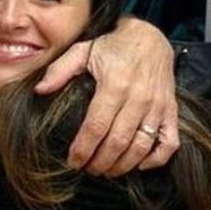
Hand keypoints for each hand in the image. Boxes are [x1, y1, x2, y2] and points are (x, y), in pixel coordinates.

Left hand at [36, 17, 179, 175]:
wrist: (150, 38)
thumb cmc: (112, 46)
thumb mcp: (82, 50)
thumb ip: (60, 70)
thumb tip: (39, 90)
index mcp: (113, 84)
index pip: (96, 126)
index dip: (83, 148)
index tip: (73, 161)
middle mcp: (138, 98)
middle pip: (118, 142)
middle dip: (100, 162)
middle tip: (87, 169)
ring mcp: (158, 106)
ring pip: (141, 147)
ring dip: (123, 165)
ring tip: (106, 171)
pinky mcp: (171, 111)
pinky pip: (169, 143)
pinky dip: (155, 160)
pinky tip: (138, 165)